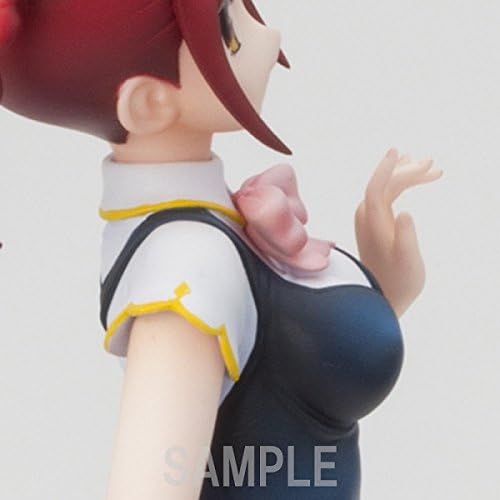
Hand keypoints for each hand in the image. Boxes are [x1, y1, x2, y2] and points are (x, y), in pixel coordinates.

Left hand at [355, 148, 442, 316]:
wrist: (383, 296)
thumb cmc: (399, 282)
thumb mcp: (408, 262)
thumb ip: (405, 237)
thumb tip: (404, 213)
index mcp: (373, 223)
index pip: (376, 188)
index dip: (385, 169)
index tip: (397, 151)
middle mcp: (366, 218)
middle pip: (384, 184)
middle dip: (408, 171)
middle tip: (434, 165)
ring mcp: (368, 220)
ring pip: (384, 188)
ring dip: (405, 176)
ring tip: (430, 167)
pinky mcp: (373, 224)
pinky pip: (384, 196)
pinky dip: (399, 186)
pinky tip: (411, 181)